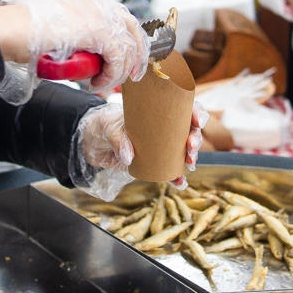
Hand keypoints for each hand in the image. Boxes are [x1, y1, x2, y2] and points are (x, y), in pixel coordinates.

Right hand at [0, 0, 149, 99]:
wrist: (16, 28)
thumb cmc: (23, 28)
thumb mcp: (55, 25)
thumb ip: (71, 31)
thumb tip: (78, 51)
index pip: (118, 15)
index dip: (125, 38)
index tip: (123, 57)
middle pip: (130, 26)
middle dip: (134, 53)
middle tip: (129, 73)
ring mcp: (102, 13)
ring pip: (126, 45)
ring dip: (118, 70)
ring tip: (101, 83)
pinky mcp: (102, 31)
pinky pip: (118, 58)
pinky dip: (111, 74)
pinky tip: (96, 83)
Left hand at [72, 102, 207, 199]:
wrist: (95, 142)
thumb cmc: (105, 125)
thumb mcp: (109, 128)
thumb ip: (118, 141)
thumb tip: (129, 157)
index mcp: (157, 112)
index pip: (183, 109)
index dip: (195, 113)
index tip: (197, 122)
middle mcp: (163, 128)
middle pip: (188, 131)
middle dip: (195, 139)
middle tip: (191, 147)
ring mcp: (160, 146)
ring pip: (183, 151)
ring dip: (191, 157)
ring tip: (189, 164)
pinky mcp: (154, 162)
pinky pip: (170, 170)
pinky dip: (176, 177)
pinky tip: (180, 183)